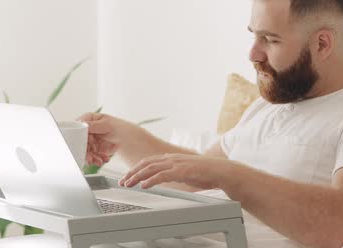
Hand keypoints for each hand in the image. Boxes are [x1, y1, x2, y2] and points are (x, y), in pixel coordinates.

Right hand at [77, 113, 140, 166]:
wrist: (130, 140)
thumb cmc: (121, 127)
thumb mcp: (107, 124)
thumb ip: (93, 125)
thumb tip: (82, 124)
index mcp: (89, 119)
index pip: (78, 127)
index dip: (80, 136)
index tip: (84, 143)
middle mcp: (88, 130)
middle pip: (81, 141)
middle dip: (86, 151)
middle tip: (90, 158)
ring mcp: (90, 140)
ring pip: (85, 150)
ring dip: (91, 157)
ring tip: (99, 161)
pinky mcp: (94, 149)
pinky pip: (91, 156)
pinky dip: (97, 159)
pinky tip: (104, 159)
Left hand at [118, 153, 235, 189]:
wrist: (220, 171)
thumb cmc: (204, 173)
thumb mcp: (184, 172)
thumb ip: (173, 174)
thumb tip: (163, 179)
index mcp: (171, 158)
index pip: (149, 161)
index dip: (136, 168)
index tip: (127, 176)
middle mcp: (171, 159)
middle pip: (146, 163)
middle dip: (132, 172)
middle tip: (122, 181)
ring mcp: (176, 164)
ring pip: (151, 169)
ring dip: (137, 177)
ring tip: (129, 184)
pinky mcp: (182, 171)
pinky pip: (163, 175)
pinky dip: (151, 180)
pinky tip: (144, 185)